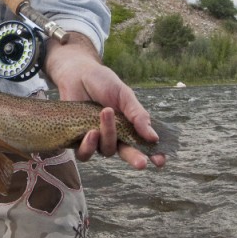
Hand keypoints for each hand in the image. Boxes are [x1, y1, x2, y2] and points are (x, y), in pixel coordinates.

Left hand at [44, 34, 164, 169]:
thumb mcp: (124, 95)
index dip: (153, 154)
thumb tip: (154, 137)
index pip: (144, 144)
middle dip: (135, 158)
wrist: (76, 74)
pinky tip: (90, 131)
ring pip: (107, 150)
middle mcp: (115, 136)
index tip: (160, 161)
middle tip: (142, 163)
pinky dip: (89, 145)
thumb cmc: (103, 83)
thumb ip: (137, 115)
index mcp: (129, 126)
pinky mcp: (78, 140)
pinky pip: (85, 153)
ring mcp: (97, 139)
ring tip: (106, 113)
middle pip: (127, 154)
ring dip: (108, 135)